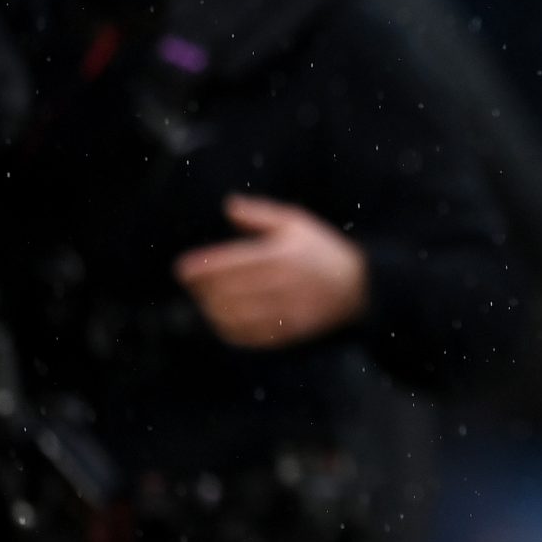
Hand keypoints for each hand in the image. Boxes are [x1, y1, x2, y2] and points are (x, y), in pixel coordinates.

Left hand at [175, 195, 368, 347]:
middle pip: (229, 291)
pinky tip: (221, 322)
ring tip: (204, 302)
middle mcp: (283, 283)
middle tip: (192, 285)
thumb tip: (228, 205)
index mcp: (282, 254)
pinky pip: (252, 336)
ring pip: (236, 315)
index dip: (202, 267)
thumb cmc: (322, 250)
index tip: (182, 269)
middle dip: (203, 290)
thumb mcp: (296, 222)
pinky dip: (230, 331)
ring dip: (213, 310)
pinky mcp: (290, 331)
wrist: (358, 285)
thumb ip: (260, 214)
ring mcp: (287, 310)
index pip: (232, 263)